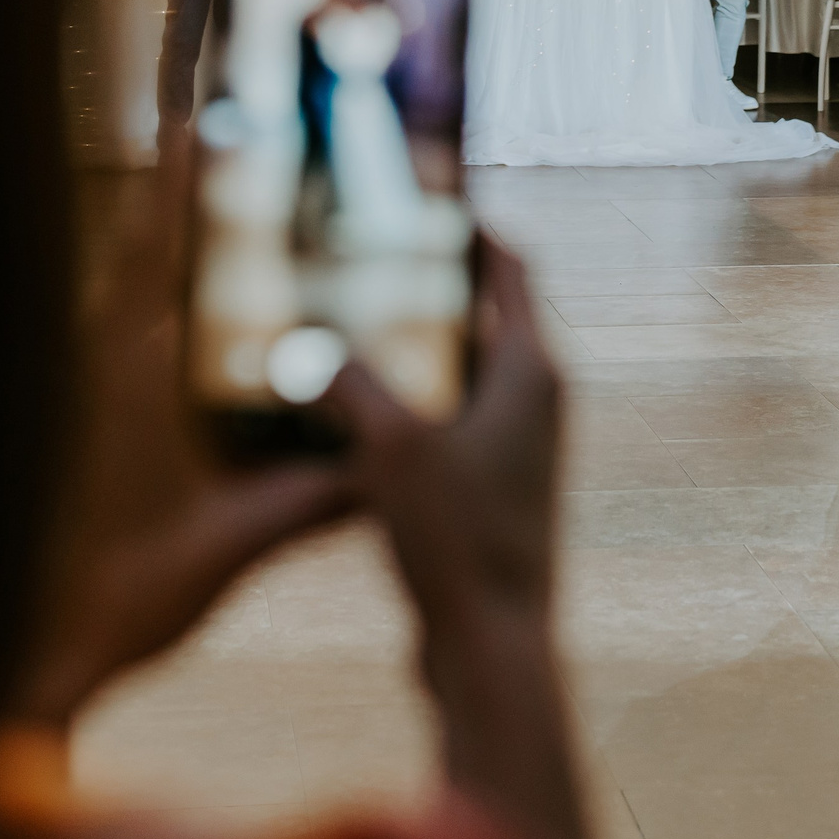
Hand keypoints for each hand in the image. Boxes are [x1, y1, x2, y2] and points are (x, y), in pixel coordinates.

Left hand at [20, 137, 353, 725]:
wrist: (43, 647)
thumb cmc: (128, 592)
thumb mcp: (238, 540)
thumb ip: (315, 500)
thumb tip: (388, 466)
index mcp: (130, 378)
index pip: (156, 255)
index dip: (178, 182)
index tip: (200, 117)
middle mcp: (99, 367)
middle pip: (139, 254)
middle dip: (178, 196)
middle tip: (223, 133)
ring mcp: (83, 389)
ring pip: (124, 293)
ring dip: (164, 247)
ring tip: (216, 203)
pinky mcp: (80, 420)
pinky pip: (119, 338)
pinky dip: (154, 307)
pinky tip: (196, 312)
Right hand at [322, 239, 589, 838]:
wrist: (491, 648)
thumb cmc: (456, 538)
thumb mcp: (388, 444)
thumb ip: (345, 381)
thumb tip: (301, 346)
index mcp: (531, 368)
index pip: (509, 265)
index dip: (469, 222)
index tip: (423, 190)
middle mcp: (537, 400)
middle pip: (483, 313)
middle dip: (427, 282)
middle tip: (363, 253)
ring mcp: (520, 448)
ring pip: (463, 371)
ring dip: (414, 347)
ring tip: (344, 323)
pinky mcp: (496, 490)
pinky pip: (450, 422)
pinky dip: (411, 403)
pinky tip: (351, 415)